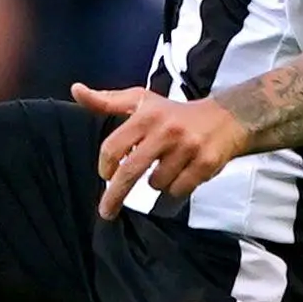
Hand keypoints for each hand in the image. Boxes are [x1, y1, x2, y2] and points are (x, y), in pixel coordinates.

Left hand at [71, 82, 249, 218]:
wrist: (227, 117)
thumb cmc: (174, 113)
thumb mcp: (141, 101)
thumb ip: (107, 100)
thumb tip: (75, 90)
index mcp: (146, 115)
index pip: (113, 146)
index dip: (106, 165)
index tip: (106, 175)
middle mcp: (166, 130)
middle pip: (131, 171)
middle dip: (115, 195)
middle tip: (106, 211)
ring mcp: (187, 148)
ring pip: (157, 183)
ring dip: (157, 182)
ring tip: (167, 166)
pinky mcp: (205, 163)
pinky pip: (179, 190)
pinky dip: (176, 187)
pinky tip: (183, 172)